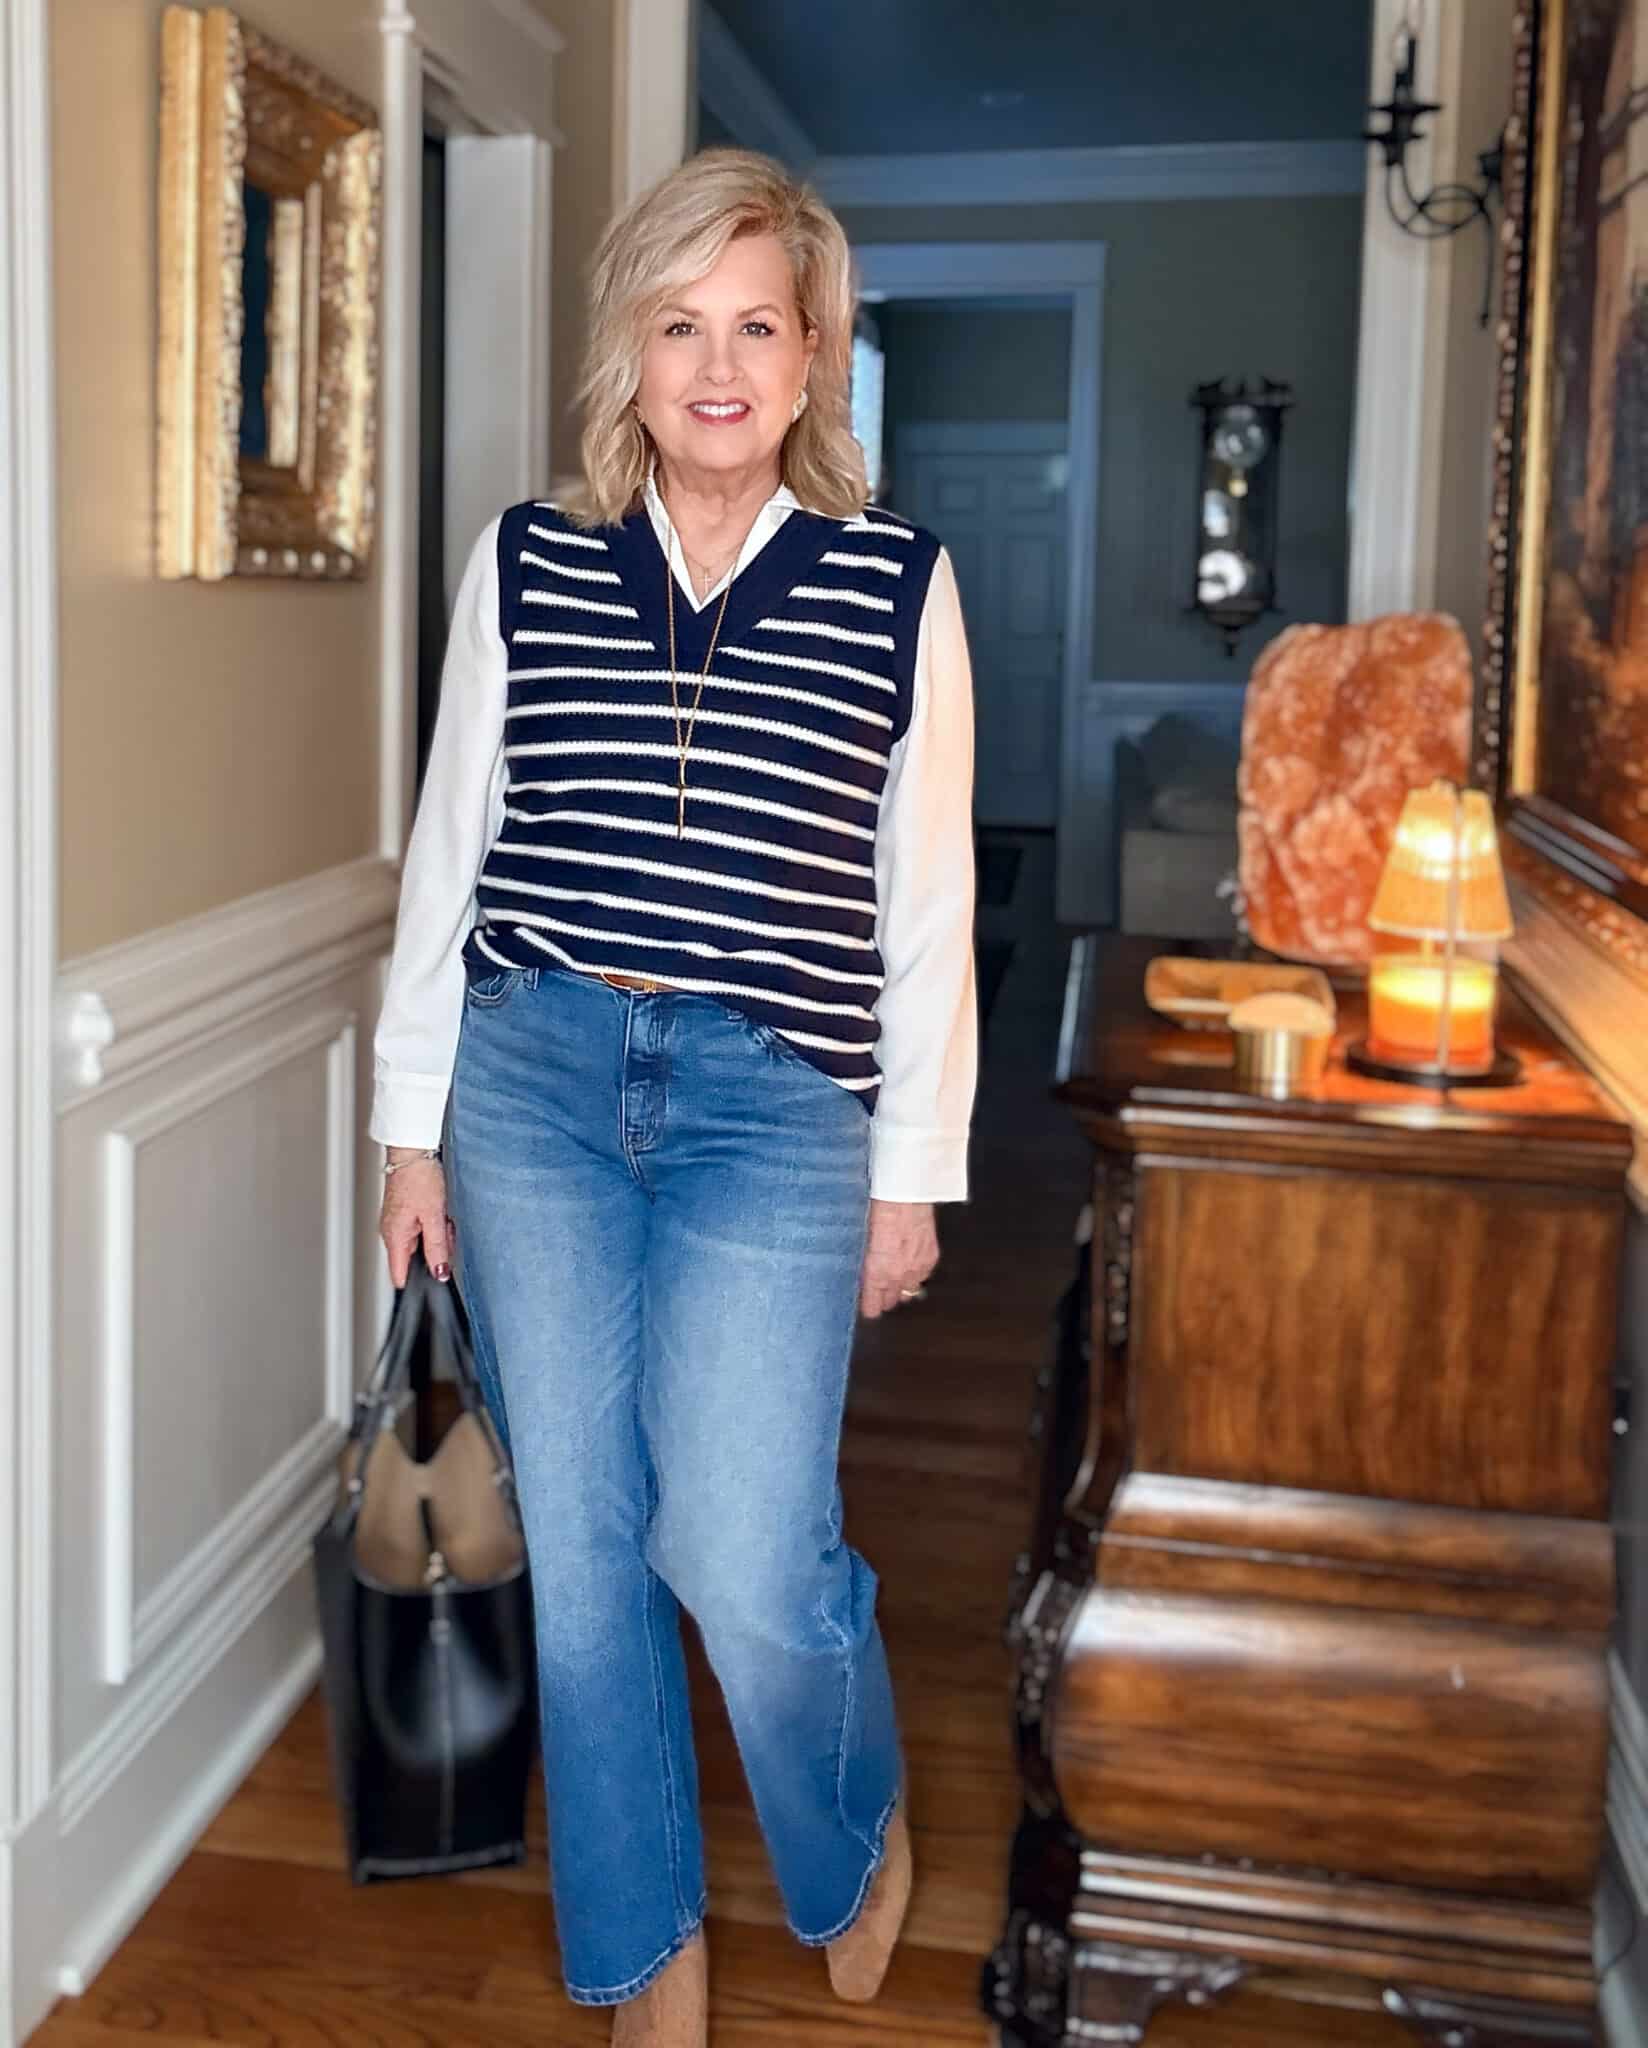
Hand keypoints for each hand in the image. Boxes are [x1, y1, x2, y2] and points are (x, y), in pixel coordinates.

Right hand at [379, 1149, 453, 1287]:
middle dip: (435, 1249)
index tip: (434, 1278)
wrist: (412, 1152)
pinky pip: (422, 1227)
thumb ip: (436, 1247)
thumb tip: (439, 1272)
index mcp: (394, 1237)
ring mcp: (397, 1222)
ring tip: (443, 1215)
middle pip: (416, 1257)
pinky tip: (440, 1209)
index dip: (417, 1281)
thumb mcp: (434, 1216)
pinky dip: (434, 1222)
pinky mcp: (405, 1212)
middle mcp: (391, 1232)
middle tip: (446, 1230)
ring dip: (437, 1233)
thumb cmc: (418, 1178)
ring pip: (422, 1241)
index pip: (399, 1274)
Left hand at [858, 1198, 938, 1318]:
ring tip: (893, 1279)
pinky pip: (922, 1276)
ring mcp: (916, 1268)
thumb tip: (860, 1273)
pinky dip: (915, 1273)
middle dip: (883, 1297)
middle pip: (890, 1300)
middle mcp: (897, 1275)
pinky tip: (908, 1265)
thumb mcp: (861, 1239)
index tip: (865, 1308)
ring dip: (900, 1286)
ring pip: (908, 1291)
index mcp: (876, 1272)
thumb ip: (862, 1262)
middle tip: (876, 1292)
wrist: (905, 1193)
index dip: (868, 1307)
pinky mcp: (930, 1257)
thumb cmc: (878, 1210)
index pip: (873, 1305)